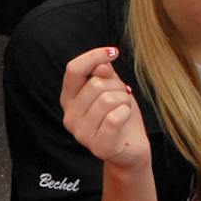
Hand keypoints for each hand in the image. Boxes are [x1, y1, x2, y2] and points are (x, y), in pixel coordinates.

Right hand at [59, 46, 148, 168]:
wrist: (131, 148)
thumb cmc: (120, 114)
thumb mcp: (112, 87)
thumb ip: (104, 73)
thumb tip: (100, 67)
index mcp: (69, 99)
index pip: (74, 69)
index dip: (94, 56)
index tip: (114, 52)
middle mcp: (69, 117)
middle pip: (96, 84)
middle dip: (117, 86)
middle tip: (123, 97)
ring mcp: (81, 134)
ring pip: (107, 99)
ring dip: (124, 100)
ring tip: (124, 109)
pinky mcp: (98, 147)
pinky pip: (114, 117)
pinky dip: (126, 112)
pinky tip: (125, 118)